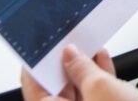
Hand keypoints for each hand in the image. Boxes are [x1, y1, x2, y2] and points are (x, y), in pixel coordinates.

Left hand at [20, 45, 137, 100]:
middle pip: (56, 92)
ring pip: (78, 93)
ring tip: (88, 46)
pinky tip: (103, 60)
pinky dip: (98, 79)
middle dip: (63, 66)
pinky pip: (95, 97)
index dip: (36, 67)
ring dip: (83, 69)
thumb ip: (82, 68)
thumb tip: (70, 55)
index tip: (40, 47)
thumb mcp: (102, 88)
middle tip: (67, 42)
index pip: (34, 90)